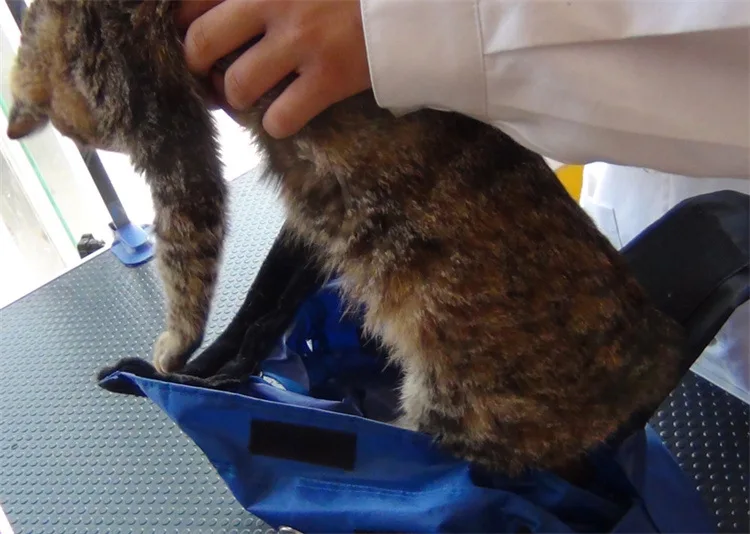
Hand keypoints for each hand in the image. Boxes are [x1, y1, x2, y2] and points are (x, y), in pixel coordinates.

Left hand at [177, 0, 371, 137]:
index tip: (189, 40)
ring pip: (238, 86)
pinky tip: (284, 116)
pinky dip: (275, 125)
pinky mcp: (330, 77)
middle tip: (208, 76)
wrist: (409, 4)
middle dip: (196, 68)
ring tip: (248, 98)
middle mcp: (274, 1)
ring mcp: (302, 41)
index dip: (180, 26)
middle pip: (201, 44)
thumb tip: (213, 13)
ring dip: (236, 100)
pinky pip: (280, 118)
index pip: (193, 2)